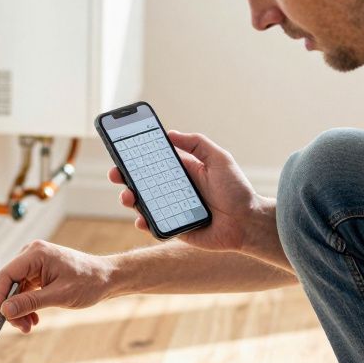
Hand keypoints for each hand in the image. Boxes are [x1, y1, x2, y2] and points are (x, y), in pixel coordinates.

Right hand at [0, 241, 115, 332]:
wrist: (106, 278)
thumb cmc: (88, 282)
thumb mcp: (58, 296)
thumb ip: (30, 302)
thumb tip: (5, 310)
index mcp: (35, 254)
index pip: (5, 275)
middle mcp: (32, 254)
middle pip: (9, 284)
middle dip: (12, 308)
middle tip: (21, 328)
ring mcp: (35, 262)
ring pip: (16, 290)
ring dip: (20, 309)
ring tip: (29, 326)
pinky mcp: (39, 271)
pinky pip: (25, 290)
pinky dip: (27, 305)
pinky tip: (34, 318)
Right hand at [110, 130, 264, 252]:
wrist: (248, 223)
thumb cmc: (237, 190)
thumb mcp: (219, 158)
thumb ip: (196, 143)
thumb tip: (169, 133)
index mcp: (183, 172)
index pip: (154, 162)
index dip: (137, 157)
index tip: (122, 151)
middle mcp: (174, 190)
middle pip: (142, 183)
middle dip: (125, 177)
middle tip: (115, 174)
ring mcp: (172, 210)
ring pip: (143, 204)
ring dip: (130, 199)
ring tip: (128, 197)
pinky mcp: (174, 229)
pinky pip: (154, 226)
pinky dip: (144, 223)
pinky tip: (141, 220)